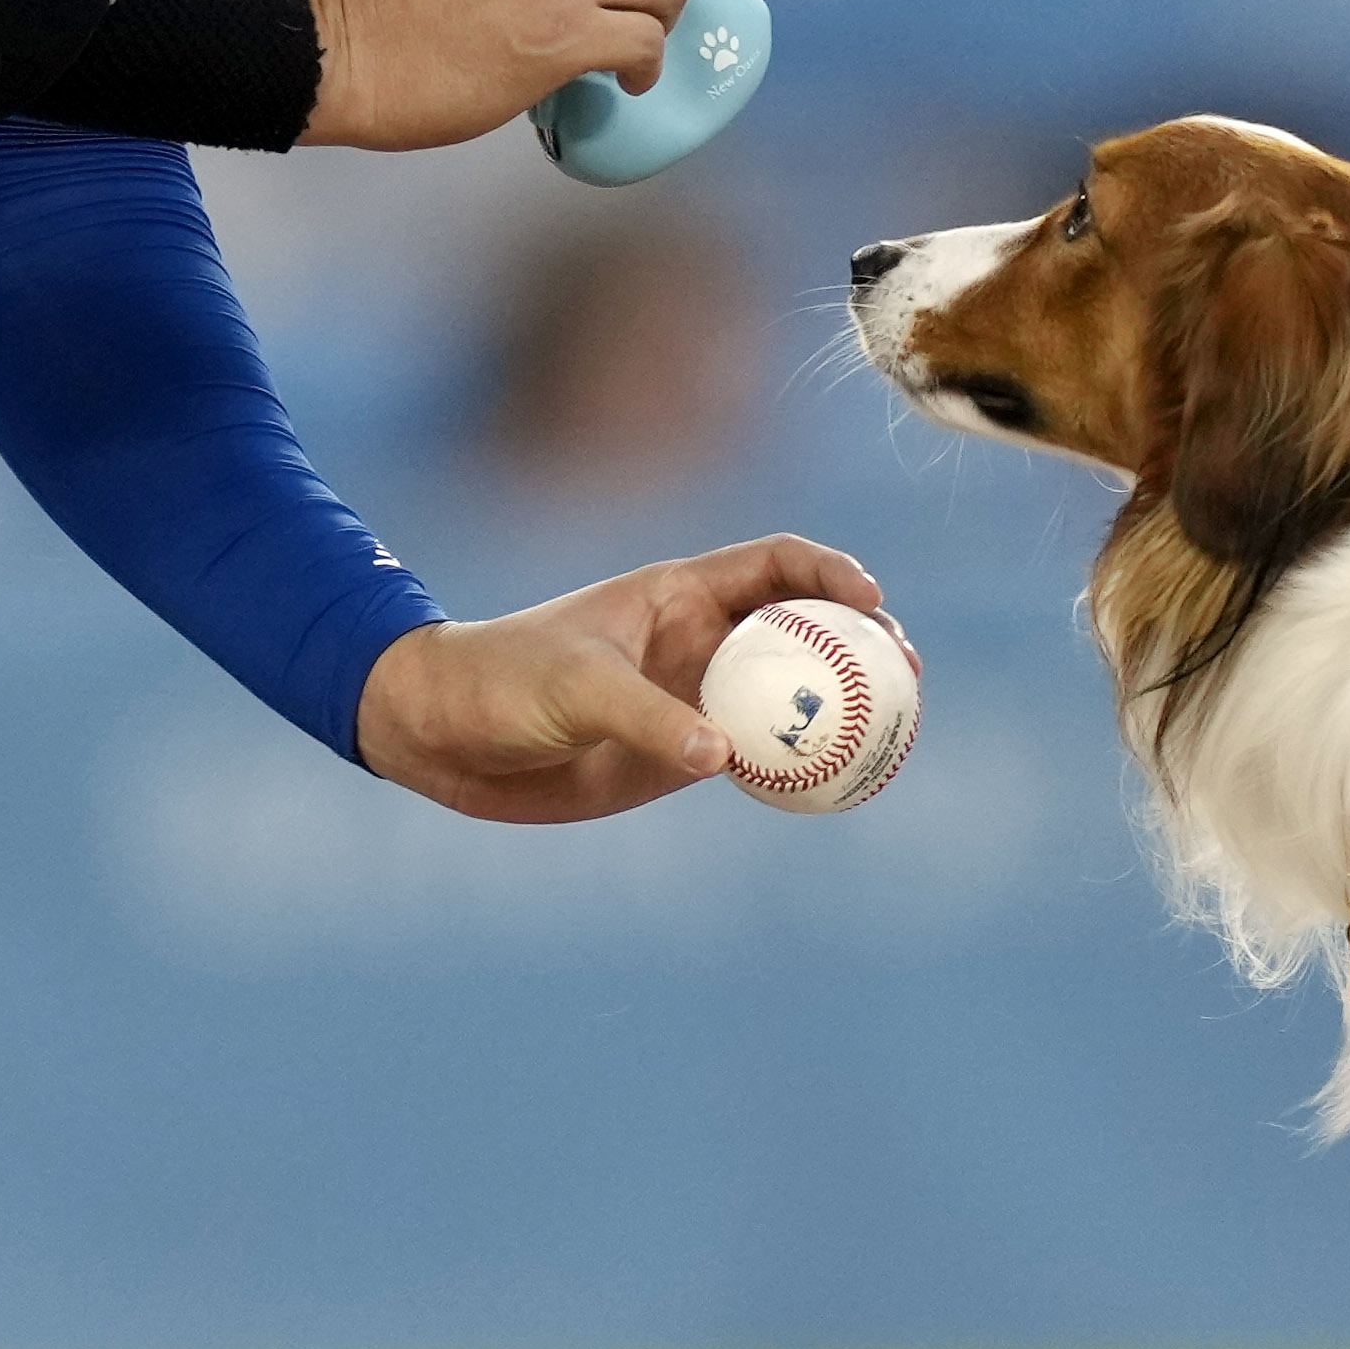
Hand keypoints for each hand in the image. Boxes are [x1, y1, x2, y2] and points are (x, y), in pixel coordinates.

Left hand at [355, 532, 899, 822]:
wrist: (443, 735)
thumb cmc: (500, 680)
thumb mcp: (574, 688)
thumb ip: (648, 717)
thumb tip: (726, 754)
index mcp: (678, 593)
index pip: (775, 563)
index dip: (831, 572)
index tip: (870, 601)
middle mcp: (698, 639)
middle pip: (804, 627)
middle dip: (862, 643)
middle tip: (906, 676)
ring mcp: (694, 696)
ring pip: (790, 694)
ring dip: (842, 707)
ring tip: (896, 733)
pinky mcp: (681, 755)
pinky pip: (760, 756)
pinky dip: (802, 765)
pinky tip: (837, 785)